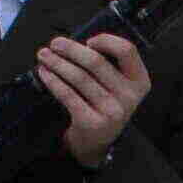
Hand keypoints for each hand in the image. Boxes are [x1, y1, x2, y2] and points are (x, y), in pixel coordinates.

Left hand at [37, 30, 154, 165]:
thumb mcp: (116, 85)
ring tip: (44, 56)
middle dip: (70, 49)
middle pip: (96, 62)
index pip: (127, 50)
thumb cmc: (103, 104)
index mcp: (139, 81)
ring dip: (57, 63)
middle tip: (54, 44)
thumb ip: (107, 64)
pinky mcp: (92, 122)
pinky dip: (53, 81)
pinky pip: (68, 95)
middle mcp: (129, 96)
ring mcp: (112, 111)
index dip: (105, 40)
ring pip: (79, 77)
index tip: (88, 41)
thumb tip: (75, 42)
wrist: (96, 141)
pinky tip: (44, 73)